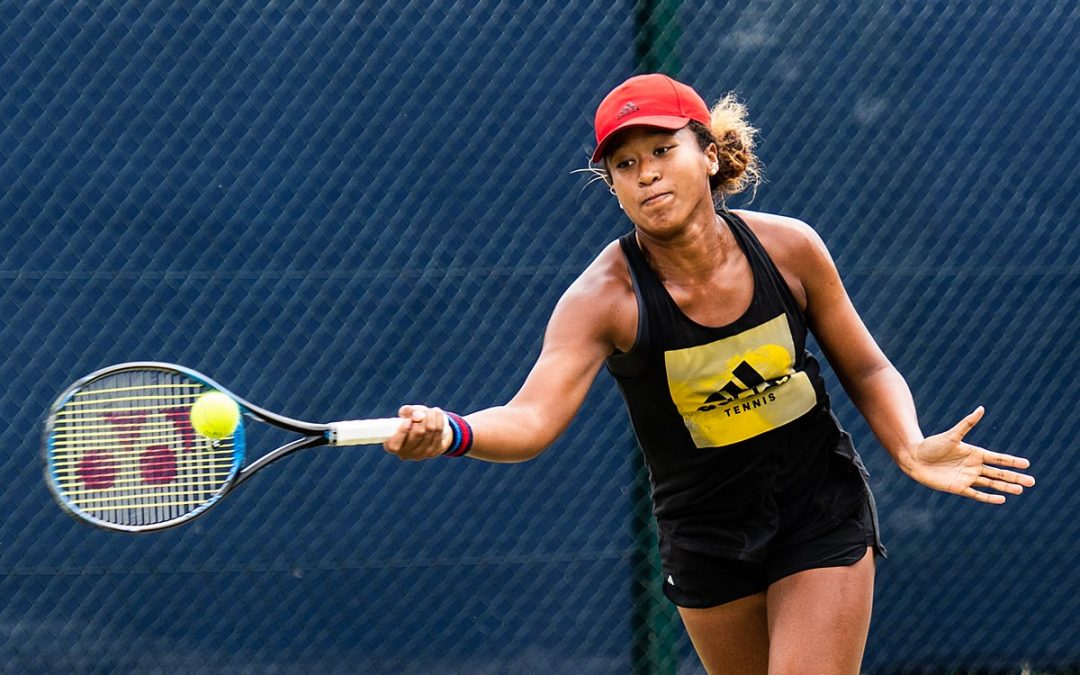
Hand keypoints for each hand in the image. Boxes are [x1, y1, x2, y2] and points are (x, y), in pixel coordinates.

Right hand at [383, 405, 452, 460]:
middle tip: (423, 412)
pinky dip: (439, 420)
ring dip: (432, 416)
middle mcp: (406, 454)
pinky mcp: (434, 452)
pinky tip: (437, 413)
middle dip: (422, 418)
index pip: (394, 446)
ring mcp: (421, 455)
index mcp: (393, 446)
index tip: (408, 420)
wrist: (427, 429)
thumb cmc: (411, 420)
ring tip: (432, 410)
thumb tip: (418, 416)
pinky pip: (439, 432)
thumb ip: (408, 412)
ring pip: (430, 430)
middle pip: (417, 434)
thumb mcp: (406, 414)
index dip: (401, 433)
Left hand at [905, 406, 1034, 503]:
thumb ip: (967, 424)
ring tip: (1021, 490)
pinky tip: (1002, 499)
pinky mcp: (958, 488)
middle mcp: (973, 466)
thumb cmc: (931, 445)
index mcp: (974, 453)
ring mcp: (967, 478)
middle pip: (999, 473)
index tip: (1027, 464)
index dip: (1012, 461)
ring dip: (1006, 487)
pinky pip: (977, 494)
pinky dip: (989, 497)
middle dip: (1015, 477)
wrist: (914, 458)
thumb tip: (981, 408)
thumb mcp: (951, 435)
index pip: (998, 458)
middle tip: (1032, 482)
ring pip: (991, 484)